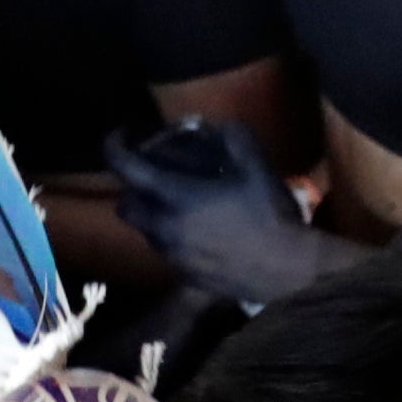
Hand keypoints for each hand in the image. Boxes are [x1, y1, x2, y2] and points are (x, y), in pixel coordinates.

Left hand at [102, 120, 352, 308]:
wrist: (287, 269)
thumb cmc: (270, 213)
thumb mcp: (256, 163)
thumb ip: (230, 135)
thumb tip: (211, 126)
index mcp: (176, 197)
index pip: (124, 167)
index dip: (115, 144)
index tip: (123, 133)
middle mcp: (164, 228)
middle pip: (125, 204)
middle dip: (133, 187)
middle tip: (155, 175)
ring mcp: (172, 256)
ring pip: (144, 230)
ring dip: (152, 212)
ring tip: (182, 203)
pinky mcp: (183, 275)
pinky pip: (164, 250)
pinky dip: (170, 234)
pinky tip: (200, 229)